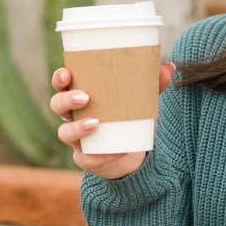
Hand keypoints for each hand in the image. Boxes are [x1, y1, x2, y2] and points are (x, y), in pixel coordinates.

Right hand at [49, 62, 175, 179]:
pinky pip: (86, 158)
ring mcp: (76, 138)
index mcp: (81, 95)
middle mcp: (73, 116)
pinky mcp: (86, 158)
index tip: (67, 74)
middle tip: (85, 97)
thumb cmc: (129, 117)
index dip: (59, 78)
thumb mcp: (142, 100)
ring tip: (95, 123)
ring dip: (77, 128)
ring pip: (64, 132)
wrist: (133, 152)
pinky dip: (101, 155)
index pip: (61, 84)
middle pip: (56, 105)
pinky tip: (115, 150)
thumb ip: (153, 84)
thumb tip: (169, 67)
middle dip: (66, 100)